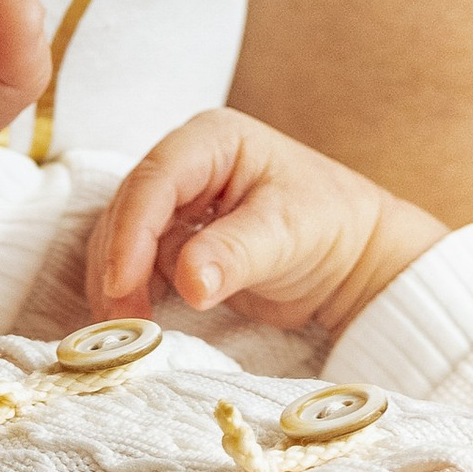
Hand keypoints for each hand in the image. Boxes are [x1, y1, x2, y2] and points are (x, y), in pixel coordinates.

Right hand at [87, 110, 444, 334]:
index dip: (131, 231)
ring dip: (119, 285)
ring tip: (128, 332)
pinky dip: (134, 294)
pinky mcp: (178, 242)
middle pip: (129, 210)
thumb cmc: (331, 226)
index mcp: (213, 140)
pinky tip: (138, 324)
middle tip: (121, 320)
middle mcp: (187, 166)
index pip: (155, 179)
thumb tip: (189, 284)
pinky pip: (141, 265)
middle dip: (118, 265)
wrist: (354, 261)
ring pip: (125, 240)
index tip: (121, 282)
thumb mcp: (287, 235)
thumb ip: (235, 254)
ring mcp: (179, 204)